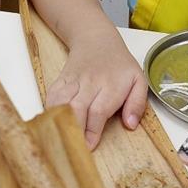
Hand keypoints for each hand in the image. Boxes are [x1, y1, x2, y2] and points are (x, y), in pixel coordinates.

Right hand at [46, 27, 148, 148]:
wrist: (96, 39)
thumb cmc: (119, 64)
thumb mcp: (138, 80)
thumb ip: (138, 103)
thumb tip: (131, 125)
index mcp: (111, 85)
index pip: (98, 110)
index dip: (92, 130)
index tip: (89, 146)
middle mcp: (89, 83)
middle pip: (76, 108)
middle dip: (74, 130)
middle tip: (73, 149)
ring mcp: (73, 81)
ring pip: (60, 102)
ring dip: (59, 122)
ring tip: (59, 140)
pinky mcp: (60, 81)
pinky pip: (51, 96)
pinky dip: (49, 111)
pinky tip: (51, 124)